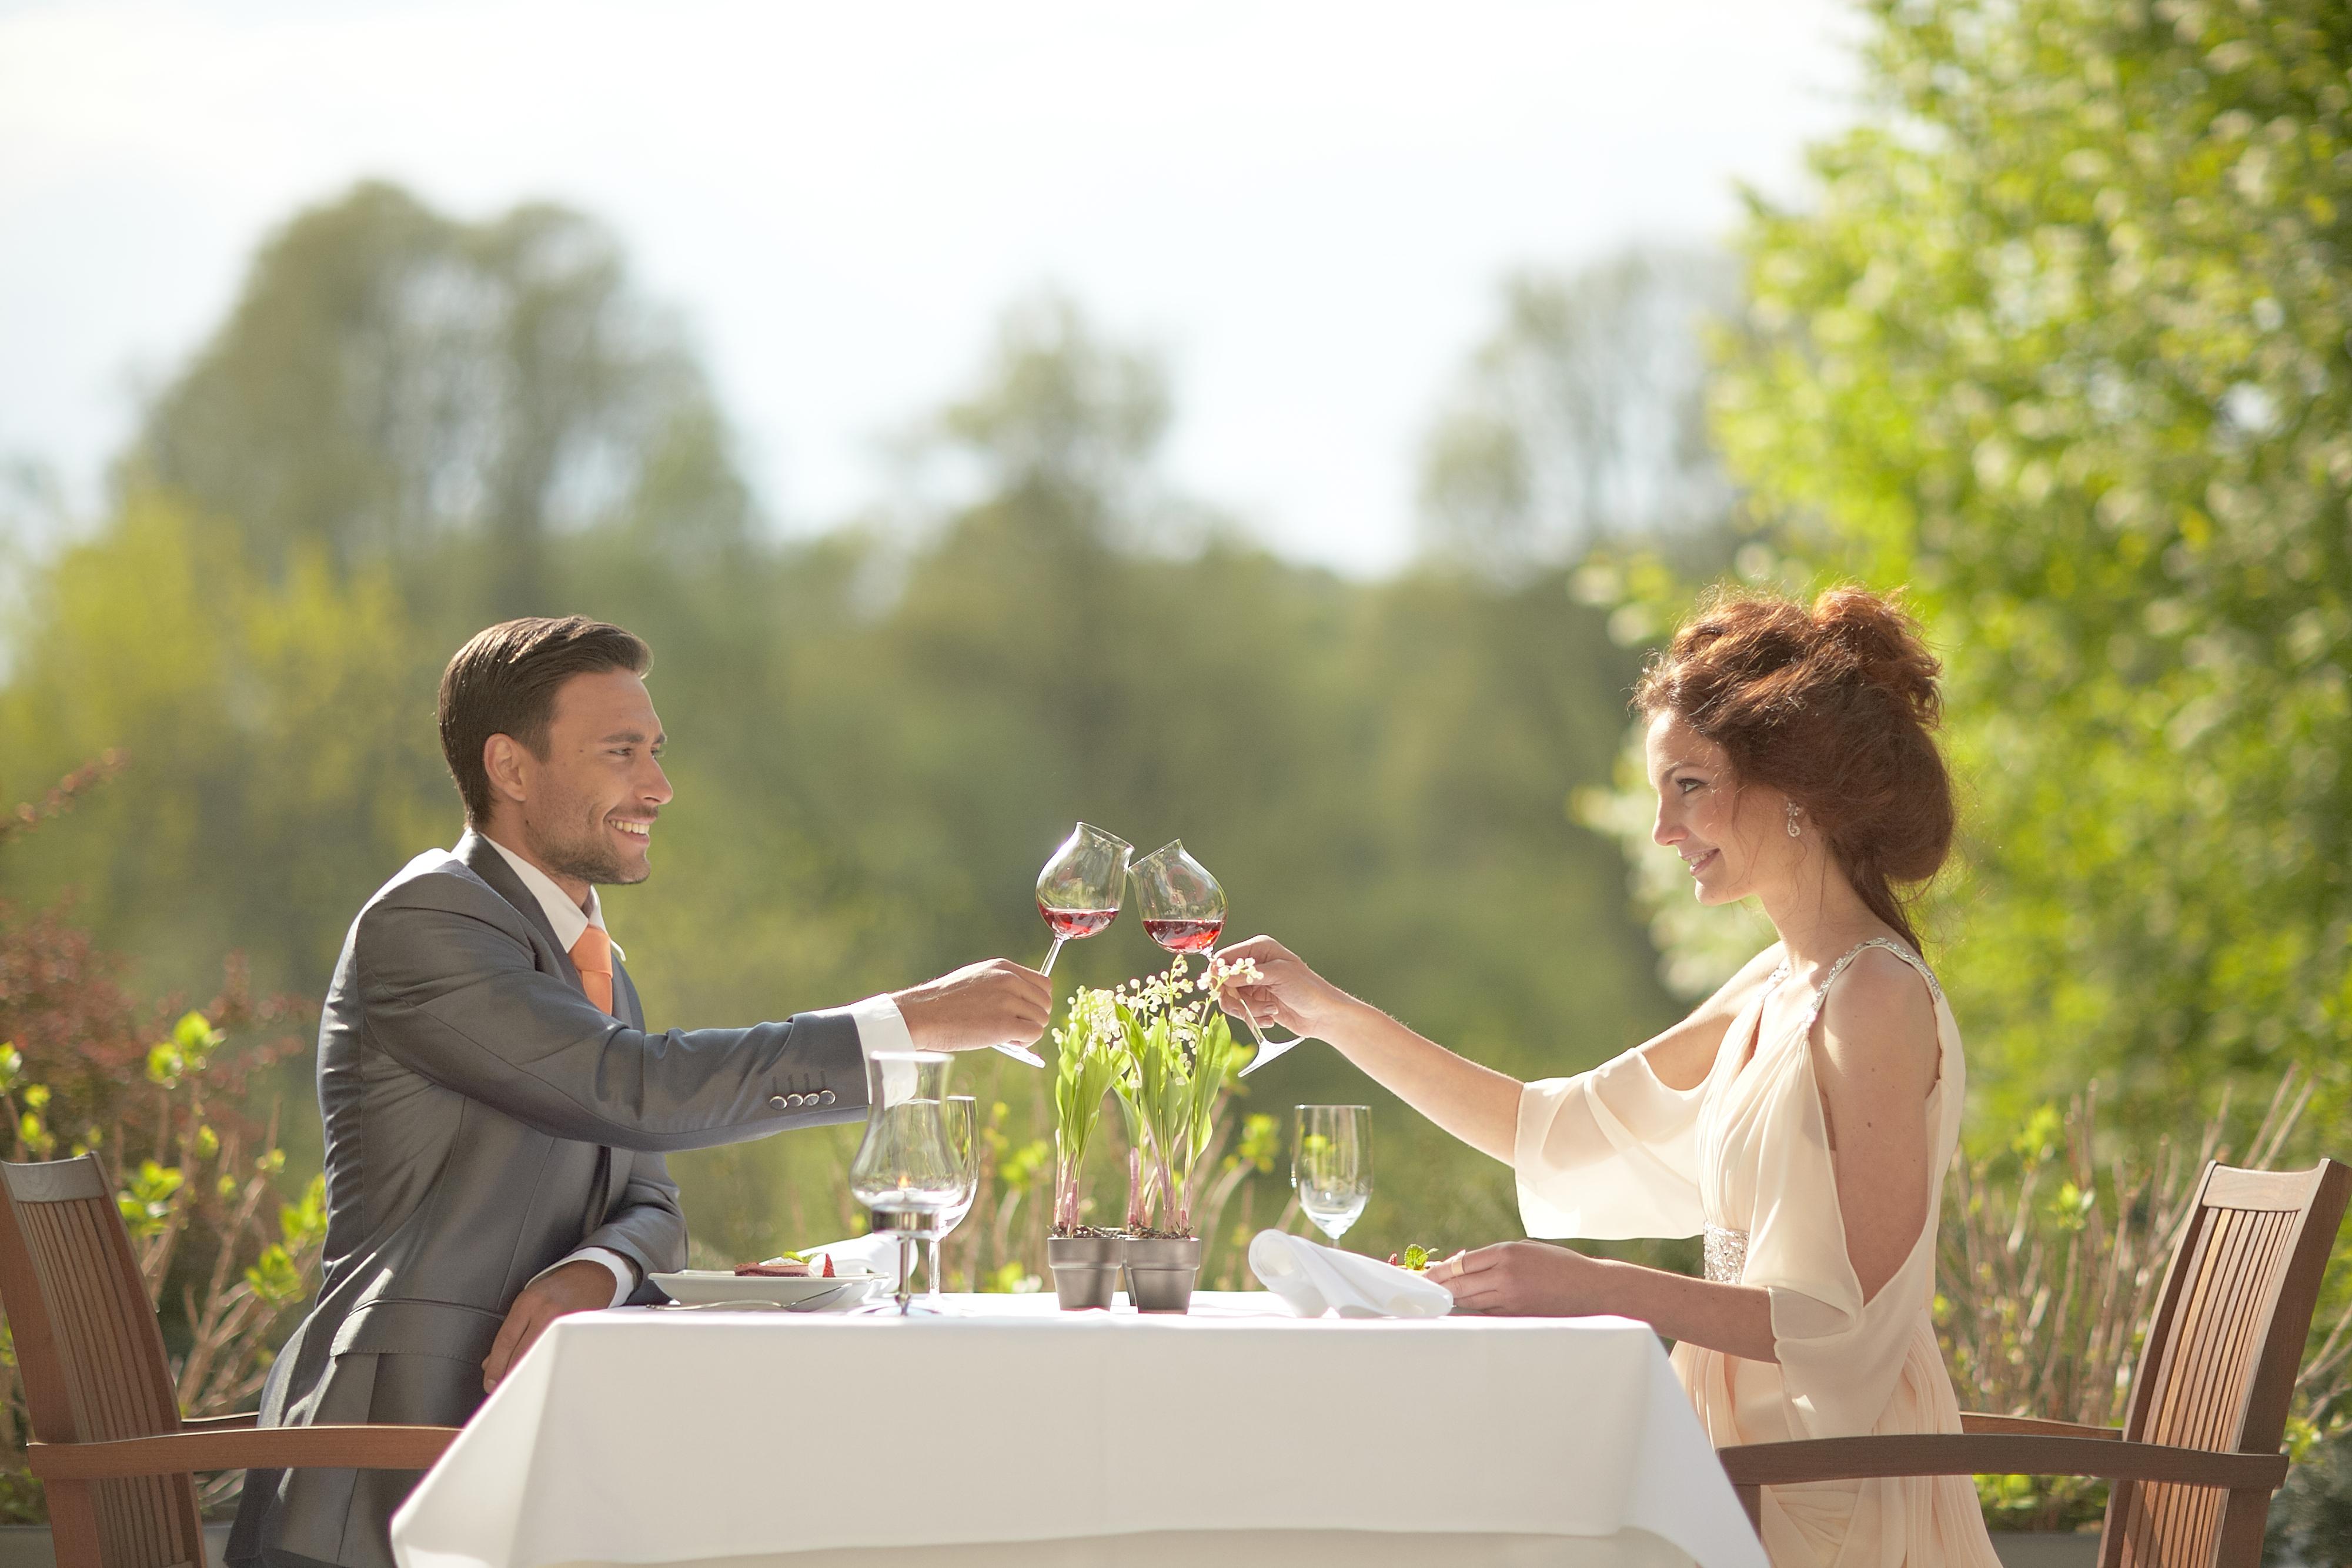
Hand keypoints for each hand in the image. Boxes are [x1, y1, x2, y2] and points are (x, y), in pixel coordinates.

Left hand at [482, 1259, 618, 1391]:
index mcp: (528, 1303)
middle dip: (509, 1375)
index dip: (495, 1366)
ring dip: (528, 1375)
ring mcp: (565, 1322)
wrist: (590, 1276)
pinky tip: (544, 1375)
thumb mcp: (527, 1302)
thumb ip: (509, 1331)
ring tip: (521, 1386)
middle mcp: (545, 1311)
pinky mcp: (581, 1330)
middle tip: (503, 1389)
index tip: (490, 1383)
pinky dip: (549, 1368)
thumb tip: (491, 1363)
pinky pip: (560, 1355)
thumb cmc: (555, 1290)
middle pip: (522, 1353)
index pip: (505, 1341)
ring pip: (540, 1357)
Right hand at [893, 958, 1051, 1053]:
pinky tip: (1008, 1041)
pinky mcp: (1004, 1024)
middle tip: (1016, 1027)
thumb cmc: (944, 1002)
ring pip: (1041, 1019)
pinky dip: (1025, 1042)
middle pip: (1046, 1002)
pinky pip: (1034, 1034)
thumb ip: (1002, 985)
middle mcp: (1009, 980)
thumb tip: (1024, 1003)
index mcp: (1003, 967)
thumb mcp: (977, 979)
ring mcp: (1007, 1001)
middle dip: (1035, 1017)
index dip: (1038, 1001)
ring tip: (1008, 1035)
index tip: (1026, 1012)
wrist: (923, 1014)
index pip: (1043, 983)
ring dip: (1029, 1031)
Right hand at [1209, 935, 1352, 1039]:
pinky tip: (1271, 1017)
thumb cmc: (1307, 988)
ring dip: (1249, 1010)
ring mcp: (1254, 984)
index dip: (1217, 974)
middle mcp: (1254, 964)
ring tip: (1270, 1012)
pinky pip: (1242, 1011)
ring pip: (1232, 999)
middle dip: (1235, 999)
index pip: (1224, 957)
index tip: (1218, 990)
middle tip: (1245, 1009)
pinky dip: (1254, 1017)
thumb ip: (1247, 974)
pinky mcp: (1256, 1001)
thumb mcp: (1278, 975)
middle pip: (1224, 981)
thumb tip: (1219, 973)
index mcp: (1259, 948)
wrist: (1324, 1015)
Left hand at [1425, 1240, 1608, 1316]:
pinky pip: (1487, 1313)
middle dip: (1439, 1288)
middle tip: (1421, 1289)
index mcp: (1507, 1254)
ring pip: (1471, 1301)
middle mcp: (1505, 1277)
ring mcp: (1511, 1300)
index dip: (1439, 1271)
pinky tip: (1464, 1308)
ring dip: (1453, 1300)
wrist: (1591, 1289)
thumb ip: (1495, 1257)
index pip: (1461, 1264)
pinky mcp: (1517, 1317)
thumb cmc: (1559, 1264)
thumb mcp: (1526, 1249)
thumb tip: (1461, 1265)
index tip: (1423, 1275)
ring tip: (1436, 1298)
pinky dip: (1474, 1309)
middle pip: (1460, 1285)